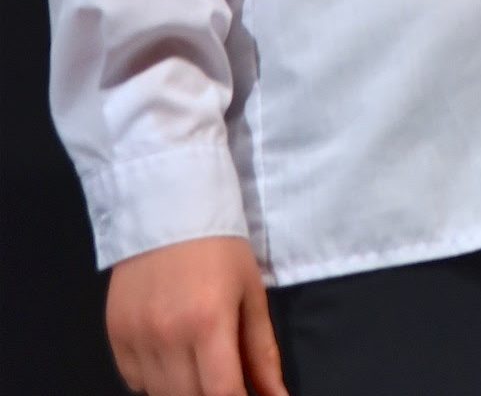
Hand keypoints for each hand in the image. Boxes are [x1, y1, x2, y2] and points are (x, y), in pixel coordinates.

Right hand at [106, 236, 287, 395]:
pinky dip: (155, 380)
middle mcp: (168, 335)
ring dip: (184, 390)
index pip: (222, 393)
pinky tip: (171, 356)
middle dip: (212, 394)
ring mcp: (136, 337)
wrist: (170, 206)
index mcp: (209, 322)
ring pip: (160, 394)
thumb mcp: (251, 293)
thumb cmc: (222, 247)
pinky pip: (135, 381)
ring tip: (200, 363)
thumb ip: (262, 353)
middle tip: (225, 377)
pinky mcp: (114, 334)